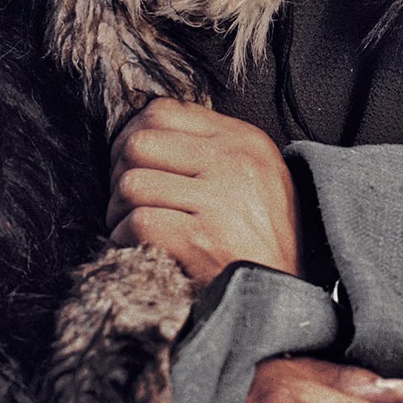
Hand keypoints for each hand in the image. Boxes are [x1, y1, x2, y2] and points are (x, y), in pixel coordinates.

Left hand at [106, 99, 302, 285]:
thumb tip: (148, 129)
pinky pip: (139, 222)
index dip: (133, 132)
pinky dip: (125, 235)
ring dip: (118, 208)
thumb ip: (211, 145)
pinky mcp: (202, 241)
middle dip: (118, 170)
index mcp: (242, 140)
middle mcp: (231, 163)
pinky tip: (133, 243)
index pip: (164, 111)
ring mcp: (218, 201)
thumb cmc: (264, 233)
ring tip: (126, 221)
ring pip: (133, 184)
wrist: (284, 290)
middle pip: (140, 144)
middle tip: (123, 195)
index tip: (129, 158)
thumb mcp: (255, 171)